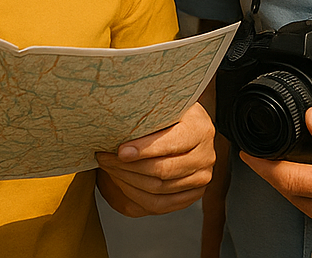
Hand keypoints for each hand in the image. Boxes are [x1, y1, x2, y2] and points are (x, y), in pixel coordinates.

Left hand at [96, 103, 215, 216]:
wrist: (185, 126)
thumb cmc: (169, 113)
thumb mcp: (164, 106)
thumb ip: (149, 115)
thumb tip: (117, 123)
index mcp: (200, 129)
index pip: (171, 144)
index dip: (144, 149)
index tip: (120, 150)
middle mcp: (206, 156)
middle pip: (162, 171)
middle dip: (128, 167)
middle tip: (105, 158)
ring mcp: (201, 178)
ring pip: (158, 190)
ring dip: (127, 181)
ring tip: (109, 168)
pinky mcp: (192, 194)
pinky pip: (160, 205)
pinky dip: (135, 195)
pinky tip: (120, 181)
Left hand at [240, 108, 311, 236]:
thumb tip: (309, 119)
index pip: (290, 179)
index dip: (264, 165)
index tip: (248, 151)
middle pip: (290, 194)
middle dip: (272, 172)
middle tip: (262, 149)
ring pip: (301, 205)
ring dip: (288, 184)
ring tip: (283, 158)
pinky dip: (306, 194)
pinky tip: (308, 175)